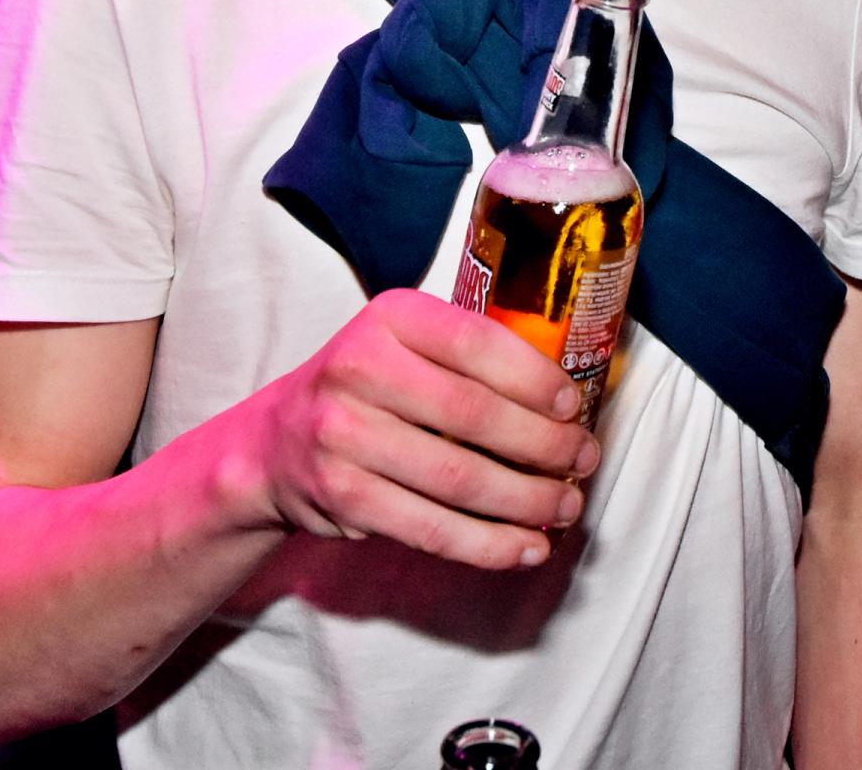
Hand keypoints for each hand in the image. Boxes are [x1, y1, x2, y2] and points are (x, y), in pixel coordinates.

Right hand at [251, 288, 599, 569]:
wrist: (276, 441)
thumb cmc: (368, 387)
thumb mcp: (405, 342)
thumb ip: (466, 355)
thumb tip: (565, 397)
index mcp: (390, 316)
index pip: (476, 342)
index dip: (535, 377)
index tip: (574, 405)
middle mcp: (360, 366)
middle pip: (474, 415)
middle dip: (545, 445)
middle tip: (585, 460)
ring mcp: (345, 433)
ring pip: (459, 478)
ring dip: (526, 500)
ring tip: (566, 506)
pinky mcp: (342, 496)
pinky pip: (431, 528)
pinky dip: (488, 545)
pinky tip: (525, 546)